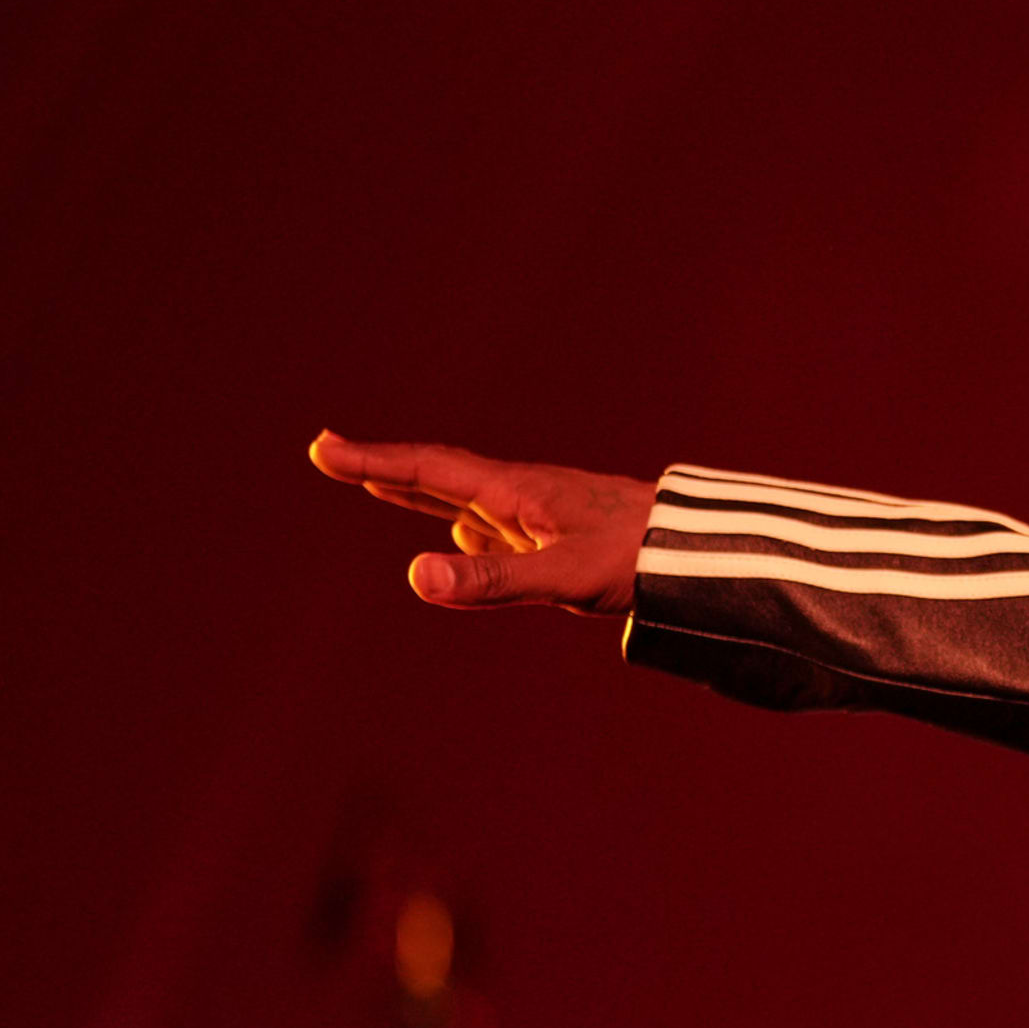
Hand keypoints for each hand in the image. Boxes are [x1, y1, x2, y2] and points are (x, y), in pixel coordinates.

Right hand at [306, 430, 654, 615]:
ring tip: (380, 481)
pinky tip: (462, 531)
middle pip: (441, 476)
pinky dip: (464, 523)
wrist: (705, 555)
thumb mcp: (562, 576)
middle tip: (333, 454)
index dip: (374, 460)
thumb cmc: (640, 559)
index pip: (429, 469)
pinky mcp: (564, 534)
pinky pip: (498, 526)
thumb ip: (490, 579)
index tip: (322, 448)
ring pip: (467, 499)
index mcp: (517, 492)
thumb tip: (414, 576)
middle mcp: (524, 495)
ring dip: (420, 490)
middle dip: (386, 467)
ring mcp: (544, 513)